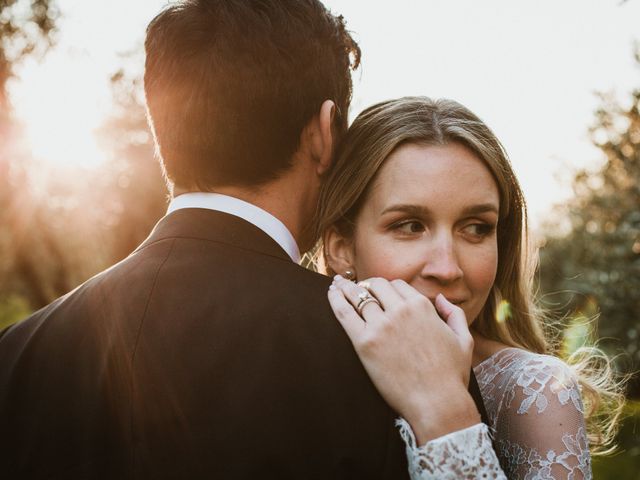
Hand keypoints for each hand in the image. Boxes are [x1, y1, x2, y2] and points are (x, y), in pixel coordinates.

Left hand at [328, 276, 480, 442]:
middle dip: (367, 285)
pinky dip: (335, 299)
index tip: (380, 292)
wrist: (437, 402)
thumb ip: (453, 314)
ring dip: (346, 288)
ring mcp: (381, 326)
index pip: (397, 285)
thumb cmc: (451, 375)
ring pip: (358, 296)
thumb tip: (440, 299)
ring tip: (337, 284)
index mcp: (422, 306)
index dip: (388, 288)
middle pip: (376, 285)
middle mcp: (400, 311)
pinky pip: (344, 313)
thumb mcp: (463, 340)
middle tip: (359, 289)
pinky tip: (331, 292)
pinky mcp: (364, 343)